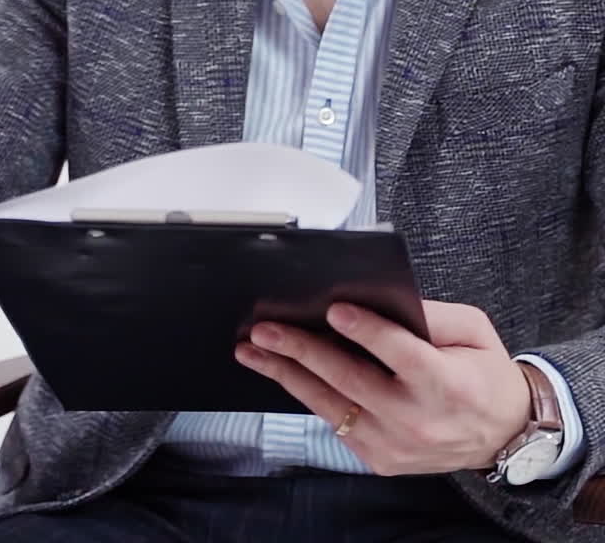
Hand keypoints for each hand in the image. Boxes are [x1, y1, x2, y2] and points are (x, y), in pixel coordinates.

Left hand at [234, 299, 531, 475]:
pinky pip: (335, 423)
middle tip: (267, 330)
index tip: (334, 309)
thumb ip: (430, 314)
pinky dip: (308, 396)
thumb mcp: (473, 331)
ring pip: (331, 406)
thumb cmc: (484, 373)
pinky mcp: (380, 460)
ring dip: (288, 376)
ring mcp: (395, 445)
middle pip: (351, 380)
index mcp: (445, 383)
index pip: (399, 354)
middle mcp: (417, 419)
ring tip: (254, 352)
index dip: (366, 331)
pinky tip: (284, 373)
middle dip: (303, 351)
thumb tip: (379, 296)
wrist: (502, 434)